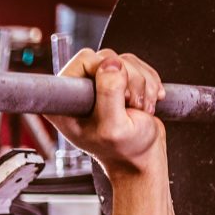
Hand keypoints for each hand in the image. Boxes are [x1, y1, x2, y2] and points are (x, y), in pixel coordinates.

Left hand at [49, 48, 165, 177]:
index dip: (105, 70)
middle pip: (108, 58)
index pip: (84, 60)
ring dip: (142, 83)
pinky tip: (146, 102)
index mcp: (65, 103)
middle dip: (130, 79)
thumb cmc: (124, 149)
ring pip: (125, 61)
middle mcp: (78, 91)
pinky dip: (149, 82)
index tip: (115, 95)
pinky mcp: (117, 82)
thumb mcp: (114, 127)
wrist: (142, 156)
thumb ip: (109, 94)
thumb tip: (111, 63)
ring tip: (140, 108)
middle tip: (131, 104)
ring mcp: (98, 85)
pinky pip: (137, 65)